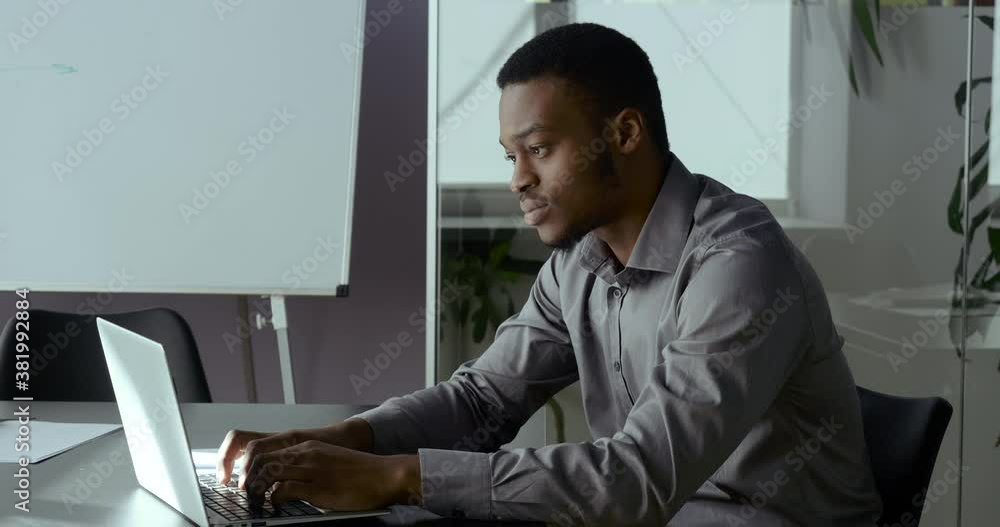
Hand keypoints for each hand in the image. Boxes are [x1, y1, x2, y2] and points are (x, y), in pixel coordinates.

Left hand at [241, 440, 419, 510]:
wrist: (384, 475)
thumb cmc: (361, 472)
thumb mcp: (329, 461)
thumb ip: (307, 466)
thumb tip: (285, 483)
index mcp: (308, 446)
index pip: (267, 450)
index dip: (251, 466)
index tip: (247, 479)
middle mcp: (306, 454)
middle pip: (261, 460)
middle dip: (247, 477)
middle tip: (246, 492)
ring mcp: (311, 470)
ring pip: (267, 473)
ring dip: (256, 489)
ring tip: (256, 500)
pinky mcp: (317, 487)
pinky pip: (283, 491)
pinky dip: (274, 501)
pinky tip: (277, 506)